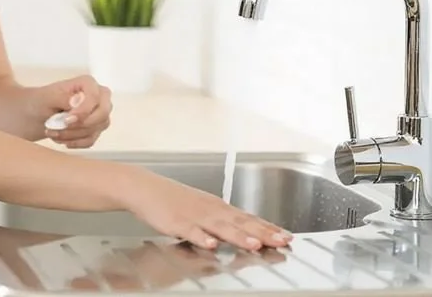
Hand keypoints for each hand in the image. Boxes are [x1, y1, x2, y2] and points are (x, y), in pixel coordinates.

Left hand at [34, 75, 112, 148]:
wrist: (33, 114)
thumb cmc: (40, 101)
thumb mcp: (47, 97)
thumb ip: (64, 97)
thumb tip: (77, 101)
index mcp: (87, 84)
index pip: (95, 97)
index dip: (83, 111)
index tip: (67, 120)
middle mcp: (97, 97)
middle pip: (103, 114)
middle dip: (80, 125)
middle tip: (60, 127)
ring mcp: (98, 114)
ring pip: (96, 129)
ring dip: (73, 135)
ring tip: (53, 132)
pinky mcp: (94, 129)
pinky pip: (91, 140)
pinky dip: (74, 142)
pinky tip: (61, 138)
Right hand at [123, 170, 292, 251]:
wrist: (144, 187)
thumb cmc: (173, 199)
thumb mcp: (203, 207)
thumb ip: (223, 221)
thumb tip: (244, 230)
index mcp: (218, 207)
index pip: (249, 218)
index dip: (268, 227)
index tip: (287, 235)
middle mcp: (211, 210)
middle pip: (241, 223)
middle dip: (263, 233)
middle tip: (282, 241)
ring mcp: (194, 216)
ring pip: (220, 227)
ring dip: (238, 236)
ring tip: (254, 245)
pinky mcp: (176, 222)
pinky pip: (190, 232)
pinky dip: (201, 238)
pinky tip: (211, 244)